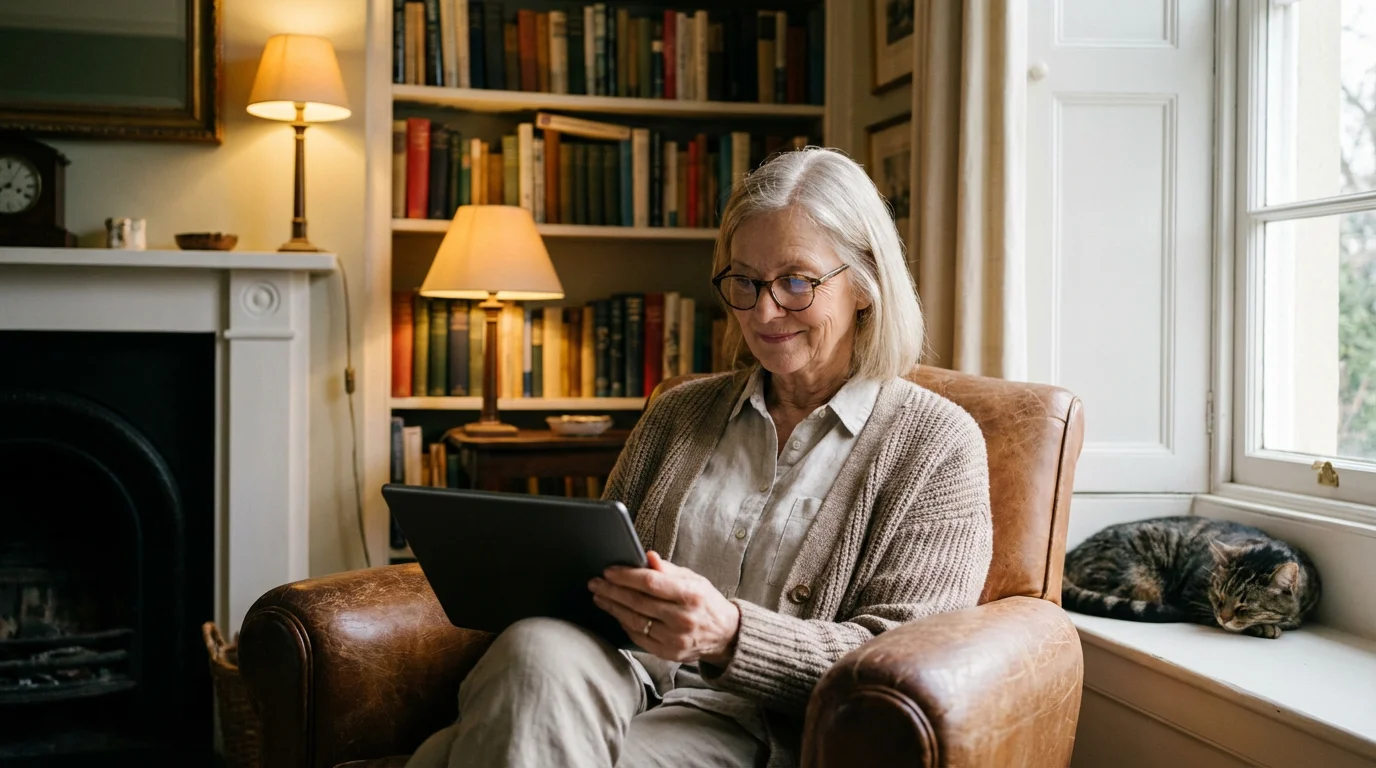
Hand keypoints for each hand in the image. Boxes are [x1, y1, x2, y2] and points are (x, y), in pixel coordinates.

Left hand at [589, 551, 741, 665]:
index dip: (626, 576)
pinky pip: (638, 637)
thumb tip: (647, 556)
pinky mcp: (667, 653)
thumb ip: (668, 570)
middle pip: (638, 602)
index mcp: (690, 595)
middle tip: (595, 582)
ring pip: (634, 621)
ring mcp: (674, 638)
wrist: (725, 634)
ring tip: (599, 596)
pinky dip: (624, 623)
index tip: (609, 571)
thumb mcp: (693, 580)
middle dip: (612, 591)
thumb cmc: (706, 602)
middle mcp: (682, 618)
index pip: (650, 583)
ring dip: (613, 607)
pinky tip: (616, 612)